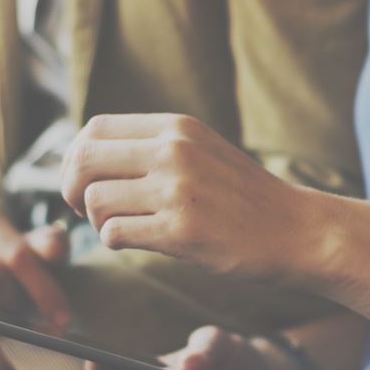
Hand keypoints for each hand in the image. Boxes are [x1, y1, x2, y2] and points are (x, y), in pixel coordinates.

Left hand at [61, 114, 306, 281]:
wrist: (299, 230)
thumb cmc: (247, 198)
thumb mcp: (204, 151)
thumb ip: (157, 147)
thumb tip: (89, 156)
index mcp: (177, 128)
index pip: (95, 129)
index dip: (76, 157)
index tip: (85, 180)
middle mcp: (174, 151)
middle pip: (84, 160)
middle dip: (71, 189)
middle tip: (84, 210)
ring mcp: (177, 190)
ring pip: (94, 200)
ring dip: (97, 221)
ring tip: (122, 228)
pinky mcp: (181, 230)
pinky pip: (115, 233)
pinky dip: (115, 241)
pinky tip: (138, 242)